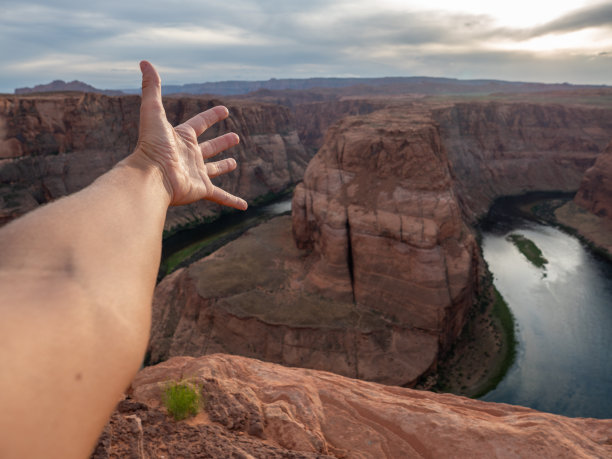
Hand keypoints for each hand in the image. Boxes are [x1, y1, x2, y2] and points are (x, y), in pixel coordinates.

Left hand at [133, 60, 246, 209]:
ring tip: (235, 162)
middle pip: (209, 147)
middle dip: (221, 142)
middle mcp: (189, 156)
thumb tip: (145, 62)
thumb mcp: (153, 111)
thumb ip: (152, 88)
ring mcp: (196, 173)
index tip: (225, 110)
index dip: (212, 116)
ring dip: (224, 166)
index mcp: (181, 138)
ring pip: (214, 169)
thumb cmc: (151, 146)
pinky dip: (232, 201)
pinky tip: (245, 206)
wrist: (151, 177)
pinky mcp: (202, 189)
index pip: (199, 123)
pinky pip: (221, 196)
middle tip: (235, 137)